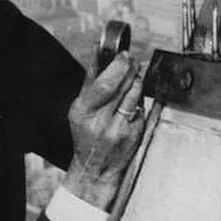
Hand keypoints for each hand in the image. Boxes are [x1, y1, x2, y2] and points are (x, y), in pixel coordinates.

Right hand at [62, 52, 146, 210]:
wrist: (96, 167)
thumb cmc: (86, 136)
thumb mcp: (80, 109)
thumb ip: (90, 80)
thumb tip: (98, 53)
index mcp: (84, 112)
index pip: (105, 84)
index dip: (117, 67)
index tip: (122, 55)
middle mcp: (101, 121)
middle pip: (122, 87)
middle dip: (130, 69)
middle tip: (132, 61)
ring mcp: (120, 129)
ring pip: (135, 96)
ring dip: (137, 80)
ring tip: (135, 72)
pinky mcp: (134, 134)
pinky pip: (140, 108)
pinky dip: (139, 99)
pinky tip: (134, 96)